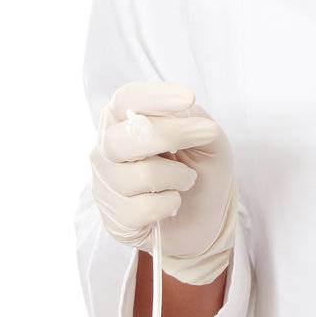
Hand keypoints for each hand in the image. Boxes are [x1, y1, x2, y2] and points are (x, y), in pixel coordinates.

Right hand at [90, 81, 237, 286]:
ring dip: (180, 176)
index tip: (189, 96)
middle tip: (208, 133)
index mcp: (124, 121)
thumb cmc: (200, 170)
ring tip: (187, 179)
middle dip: (169, 134)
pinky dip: (171, 204)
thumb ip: (195, 119)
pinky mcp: (116, 220)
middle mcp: (107, 151)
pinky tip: (172, 203)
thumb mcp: (209, 139)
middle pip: (121, 138)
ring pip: (142, 175)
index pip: (125, 100)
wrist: (202, 219)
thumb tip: (182, 110)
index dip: (154, 97)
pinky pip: (145, 209)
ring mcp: (106, 187)